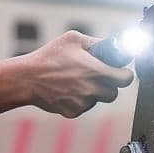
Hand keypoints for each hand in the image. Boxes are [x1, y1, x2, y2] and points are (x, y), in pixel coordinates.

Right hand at [21, 31, 135, 117]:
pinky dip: (79, 100)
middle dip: (108, 85)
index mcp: (96, 71)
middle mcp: (92, 90)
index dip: (124, 74)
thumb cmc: (49, 56)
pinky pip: (84, 107)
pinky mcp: (73, 112)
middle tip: (96, 76)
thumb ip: (97, 43)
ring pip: (98, 100)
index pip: (126, 78)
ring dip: (93, 92)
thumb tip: (113, 45)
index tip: (119, 71)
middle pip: (114, 93)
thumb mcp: (73, 39)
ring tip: (75, 81)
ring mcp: (83, 103)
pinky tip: (66, 90)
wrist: (27, 79)